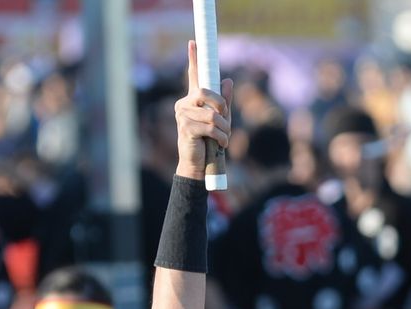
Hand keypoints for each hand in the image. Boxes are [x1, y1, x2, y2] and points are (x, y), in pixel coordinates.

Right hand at [175, 40, 232, 180]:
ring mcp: (182, 115)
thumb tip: (228, 81)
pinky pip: (211, 127)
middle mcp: (184, 104)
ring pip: (212, 114)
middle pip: (206, 93)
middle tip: (226, 121)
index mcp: (192, 99)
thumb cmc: (209, 142)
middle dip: (222, 107)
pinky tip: (221, 144)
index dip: (194, 58)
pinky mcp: (185, 128)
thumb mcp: (221, 120)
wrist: (197, 164)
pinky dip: (221, 137)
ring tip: (224, 138)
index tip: (193, 42)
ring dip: (224, 129)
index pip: (193, 75)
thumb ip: (224, 102)